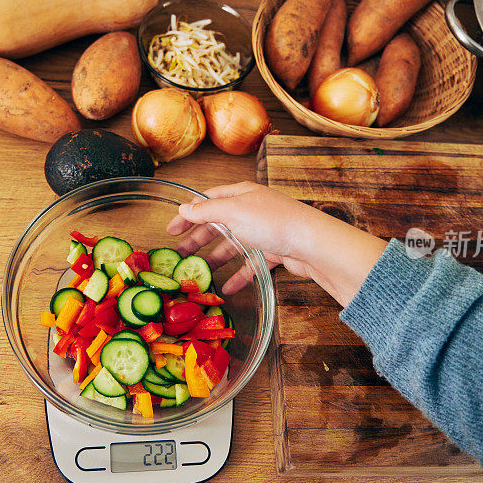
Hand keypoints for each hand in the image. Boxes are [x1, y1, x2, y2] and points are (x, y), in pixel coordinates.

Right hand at [167, 181, 387, 306]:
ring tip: (198, 273)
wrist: (312, 243)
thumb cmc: (273, 221)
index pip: (207, 201)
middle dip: (198, 238)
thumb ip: (206, 210)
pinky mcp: (275, 251)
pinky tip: (227, 288)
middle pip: (218, 223)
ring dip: (215, 258)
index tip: (171, 230)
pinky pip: (252, 263)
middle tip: (179, 254)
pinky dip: (239, 275)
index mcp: (241, 194)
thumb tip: (184, 208)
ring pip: (234, 245)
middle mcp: (252, 210)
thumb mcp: (233, 211)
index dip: (188, 214)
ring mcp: (264, 231)